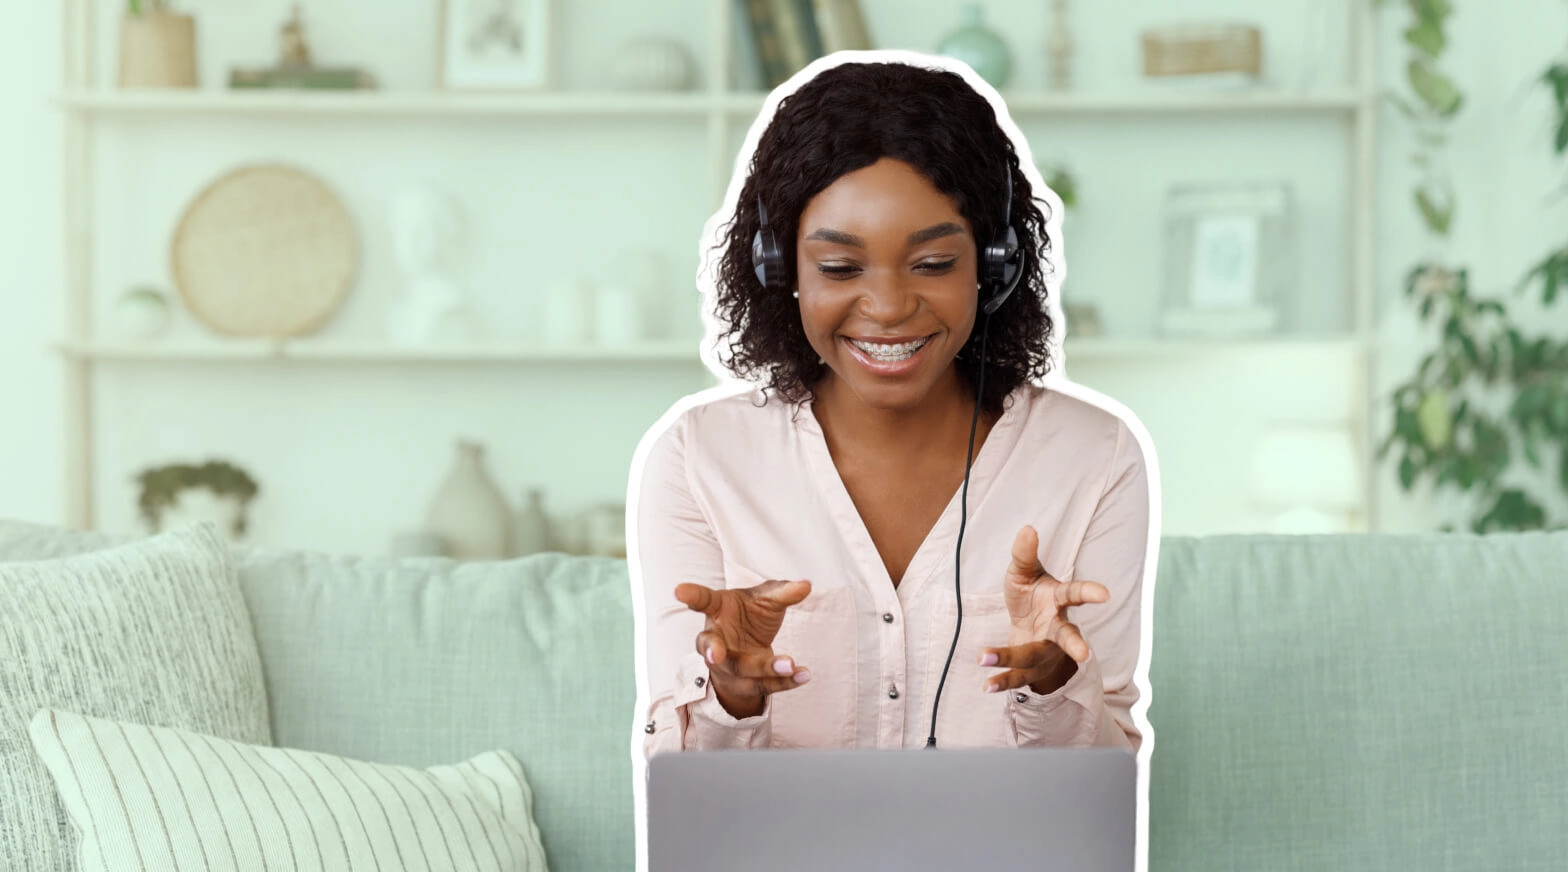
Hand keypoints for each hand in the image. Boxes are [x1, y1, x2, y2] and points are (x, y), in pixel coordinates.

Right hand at [674, 578, 812, 718]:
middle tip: (717, 655)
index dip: (691, 596)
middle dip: (716, 653)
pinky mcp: (744, 683)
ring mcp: (727, 666)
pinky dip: (785, 682)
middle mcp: (715, 640)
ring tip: (790, 665)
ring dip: (765, 669)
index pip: (703, 601)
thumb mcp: (766, 598)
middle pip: (714, 649)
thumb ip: (783, 592)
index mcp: (717, 610)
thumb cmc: (751, 614)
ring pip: (741, 671)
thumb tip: (805, 585)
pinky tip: (803, 675)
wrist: (749, 644)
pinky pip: (763, 685)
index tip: (678, 590)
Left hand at [978, 525, 1108, 695]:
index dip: (1090, 592)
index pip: (1075, 594)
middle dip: (1076, 645)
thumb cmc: (1030, 595)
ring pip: (1034, 658)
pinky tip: (985, 685)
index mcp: (1058, 600)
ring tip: (983, 656)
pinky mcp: (1031, 668)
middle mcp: (1056, 628)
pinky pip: (1018, 677)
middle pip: (1067, 637)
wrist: (1027, 626)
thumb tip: (1027, 528)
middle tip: (1085, 654)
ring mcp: (1046, 651)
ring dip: (1009, 658)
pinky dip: (1002, 681)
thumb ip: (1024, 554)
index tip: (1105, 593)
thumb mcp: (1023, 573)